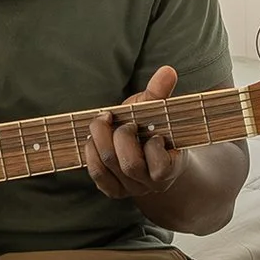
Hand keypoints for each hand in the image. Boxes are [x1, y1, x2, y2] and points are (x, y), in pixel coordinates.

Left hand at [83, 65, 183, 219]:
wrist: (151, 155)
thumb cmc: (156, 129)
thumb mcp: (159, 112)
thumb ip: (160, 94)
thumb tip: (167, 70)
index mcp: (170, 168)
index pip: (160, 166)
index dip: (152, 146)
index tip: (153, 131)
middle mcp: (149, 184)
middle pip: (130, 165)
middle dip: (121, 137)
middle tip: (122, 121)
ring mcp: (130, 188)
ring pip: (109, 166)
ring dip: (101, 140)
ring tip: (102, 122)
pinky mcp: (113, 189)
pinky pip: (97, 174)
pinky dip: (90, 153)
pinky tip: (92, 139)